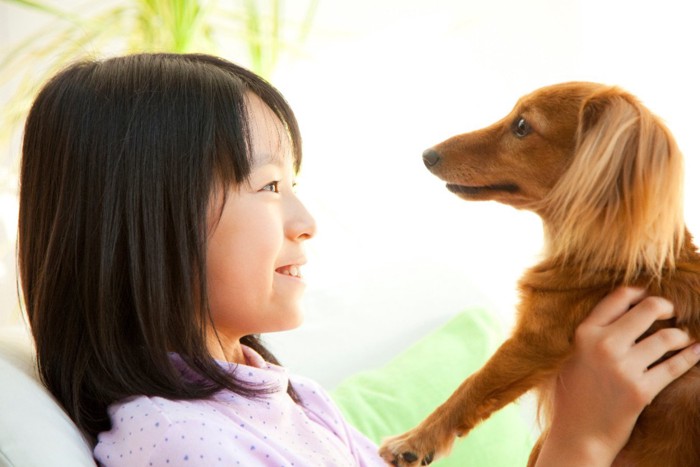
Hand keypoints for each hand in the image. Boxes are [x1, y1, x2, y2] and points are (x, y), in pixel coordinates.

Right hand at [535, 286, 699, 466]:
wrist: (578, 435)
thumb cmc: (572, 395)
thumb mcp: (570, 356)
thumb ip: (589, 334)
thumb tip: (619, 310)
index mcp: (584, 333)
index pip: (618, 298)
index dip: (638, 292)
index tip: (647, 295)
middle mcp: (604, 346)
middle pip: (648, 310)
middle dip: (665, 307)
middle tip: (670, 312)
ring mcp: (624, 368)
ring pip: (667, 338)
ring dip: (679, 336)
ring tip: (679, 338)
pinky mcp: (641, 391)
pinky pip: (674, 366)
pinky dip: (690, 356)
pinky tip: (697, 351)